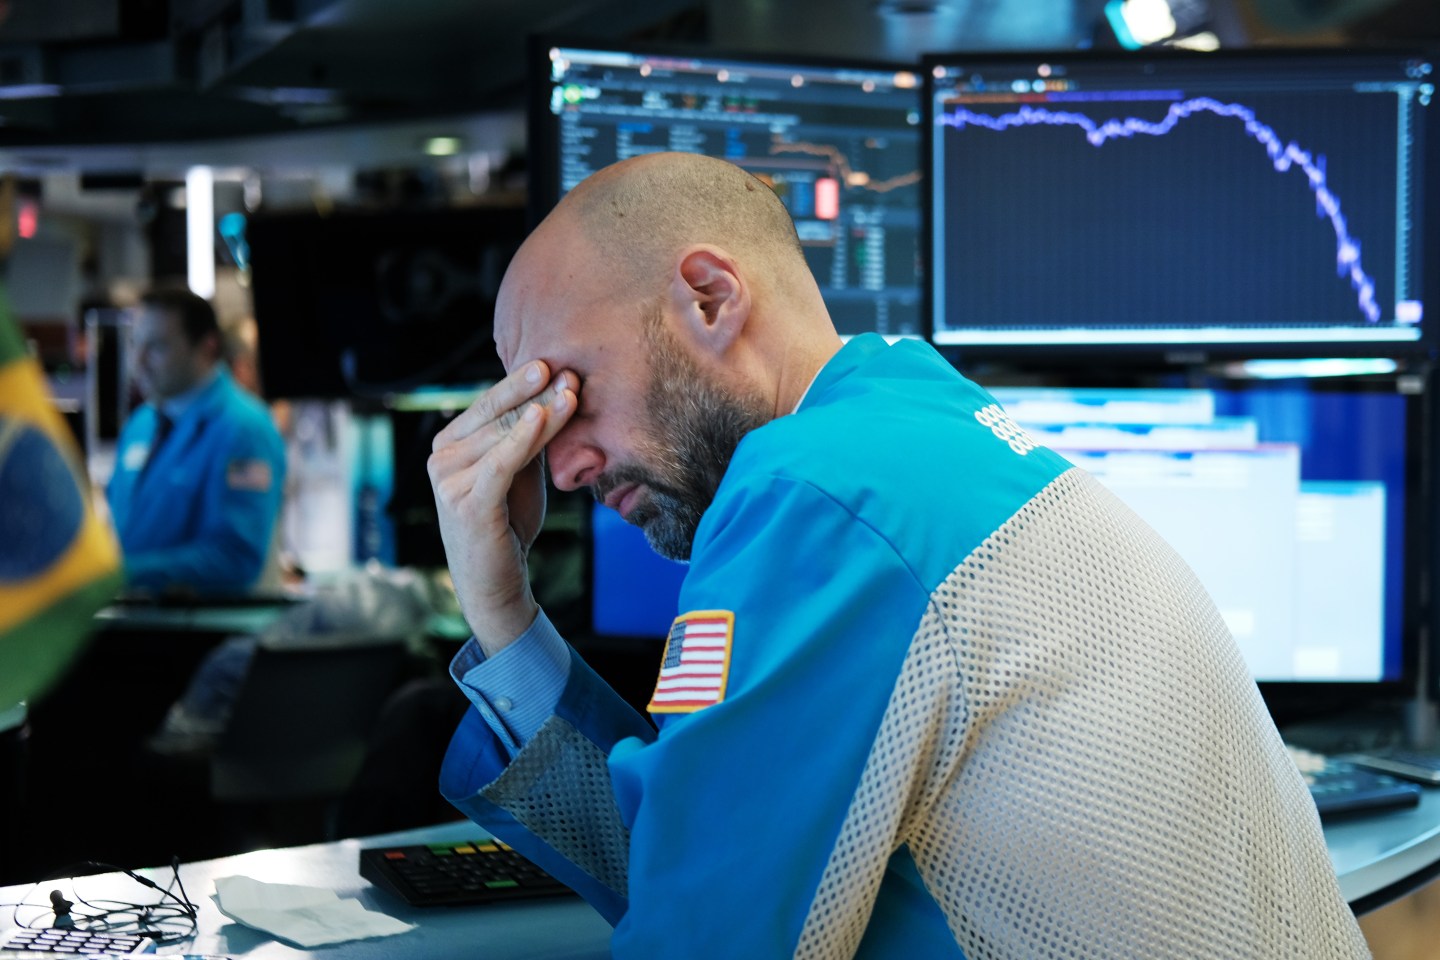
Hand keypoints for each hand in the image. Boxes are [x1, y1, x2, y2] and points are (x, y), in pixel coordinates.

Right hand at [428, 361, 577, 654]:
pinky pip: (499, 463)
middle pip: (495, 416)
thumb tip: (555, 389)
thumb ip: (528, 434)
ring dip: (540, 413)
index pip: (490, 405)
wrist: (498, 579)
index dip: (521, 384)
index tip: (554, 362)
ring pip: (502, 436)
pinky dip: (520, 438)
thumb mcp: (520, 468)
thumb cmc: (508, 520)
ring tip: (570, 393)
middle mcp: (441, 456)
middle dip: (532, 392)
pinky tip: (540, 416)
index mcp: (450, 442)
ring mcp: (448, 480)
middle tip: (561, 366)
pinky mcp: (466, 502)